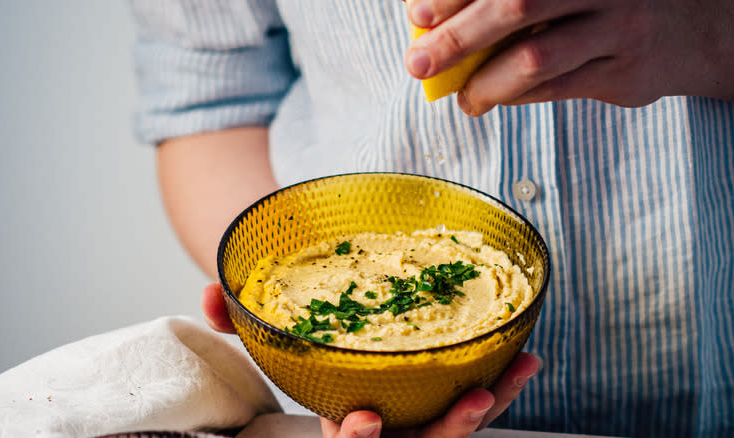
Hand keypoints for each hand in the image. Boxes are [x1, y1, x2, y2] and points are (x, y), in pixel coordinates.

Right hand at [201, 283, 541, 437]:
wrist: (338, 349)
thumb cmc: (310, 351)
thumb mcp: (275, 341)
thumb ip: (240, 323)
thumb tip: (211, 296)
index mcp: (342, 419)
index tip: (363, 418)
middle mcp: (387, 426)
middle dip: (448, 430)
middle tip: (470, 402)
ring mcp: (418, 416)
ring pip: (457, 426)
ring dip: (493, 401)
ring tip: (519, 367)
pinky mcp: (441, 397)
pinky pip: (476, 399)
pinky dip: (501, 379)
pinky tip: (522, 354)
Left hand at [404, 0, 733, 113]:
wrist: (694, 26)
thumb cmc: (603, 3)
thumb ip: (510, 1)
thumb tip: (434, 24)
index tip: (419, 13)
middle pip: (516, 3)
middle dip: (458, 37)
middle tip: (418, 63)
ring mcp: (621, 26)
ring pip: (537, 58)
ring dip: (486, 83)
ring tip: (462, 97)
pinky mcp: (627, 74)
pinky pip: (556, 90)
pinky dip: (514, 96)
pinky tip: (490, 98)